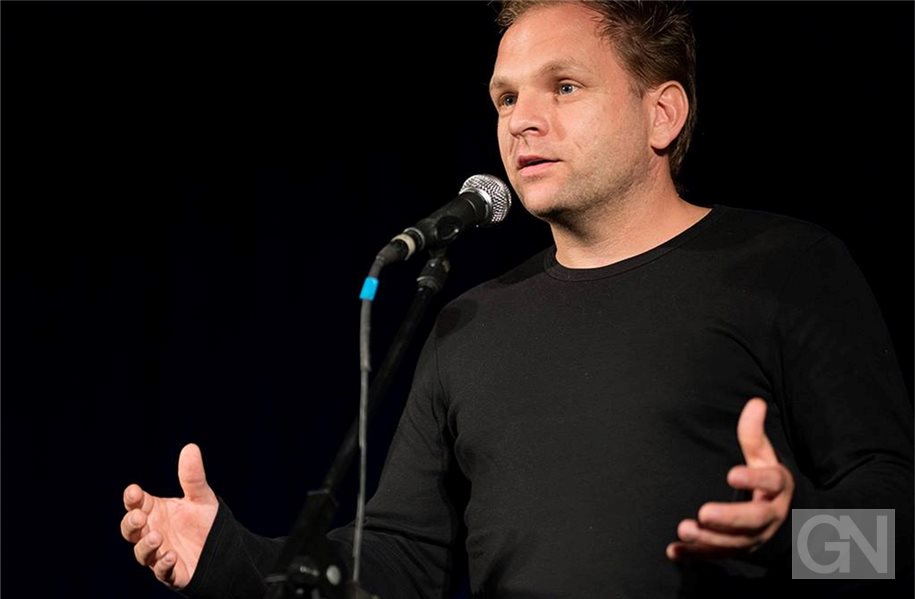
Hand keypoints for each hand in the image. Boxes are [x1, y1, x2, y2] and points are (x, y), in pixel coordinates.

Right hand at [120, 443, 218, 588]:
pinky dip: (163, 565)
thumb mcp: (201, 498)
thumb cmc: (205, 522)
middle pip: (131, 530)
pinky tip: (171, 555)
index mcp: (155, 512)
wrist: (223, 549)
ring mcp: (159, 554)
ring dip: (146, 545)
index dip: (132, 499)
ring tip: (156, 537)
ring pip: (142, 553)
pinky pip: (162, 572)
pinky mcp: (172, 574)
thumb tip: (190, 447)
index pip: (136, 504)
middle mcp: (152, 532)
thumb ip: (193, 477)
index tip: (134, 491)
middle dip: (131, 523)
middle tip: (139, 516)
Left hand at [666, 397, 794, 559]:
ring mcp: (754, 538)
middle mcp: (769, 516)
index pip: (772, 482)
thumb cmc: (765, 480)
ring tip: (684, 530)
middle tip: (704, 513)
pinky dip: (694, 557)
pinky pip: (716, 557)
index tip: (731, 474)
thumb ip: (754, 434)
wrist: (781, 520)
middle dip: (729, 519)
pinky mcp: (737, 551)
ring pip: (735, 544)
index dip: (754, 479)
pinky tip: (673, 552)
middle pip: (754, 521)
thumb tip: (755, 402)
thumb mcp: (763, 456)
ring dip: (709, 540)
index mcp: (778, 488)